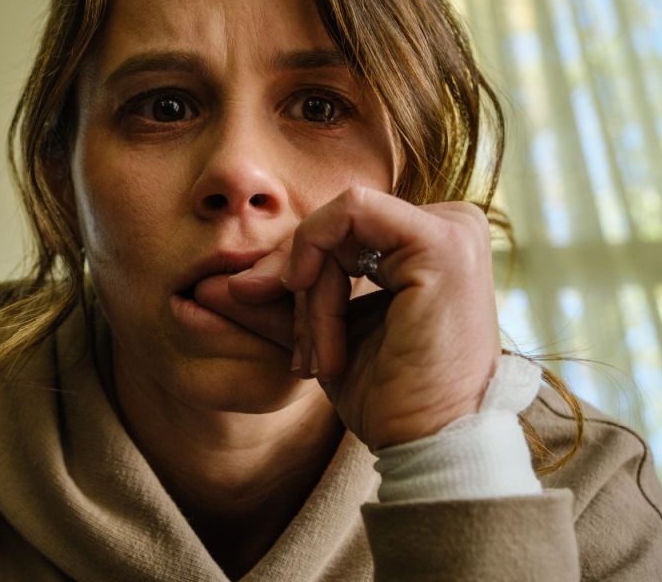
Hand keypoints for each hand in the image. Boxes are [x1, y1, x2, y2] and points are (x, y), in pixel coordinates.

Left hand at [204, 187, 501, 450]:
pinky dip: (318, 263)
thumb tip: (209, 285)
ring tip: (318, 358)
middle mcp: (450, 224)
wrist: (426, 445)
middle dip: (294, 283)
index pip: (340, 230)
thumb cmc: (387, 398)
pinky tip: (317, 319)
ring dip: (309, 295)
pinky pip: (351, 215)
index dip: (292, 268)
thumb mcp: (320, 335)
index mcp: (427, 243)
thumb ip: (277, 300)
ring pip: (337, 225)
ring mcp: (452, 229)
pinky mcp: (441, 243)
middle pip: (336, 226)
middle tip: (296, 351)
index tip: (264, 312)